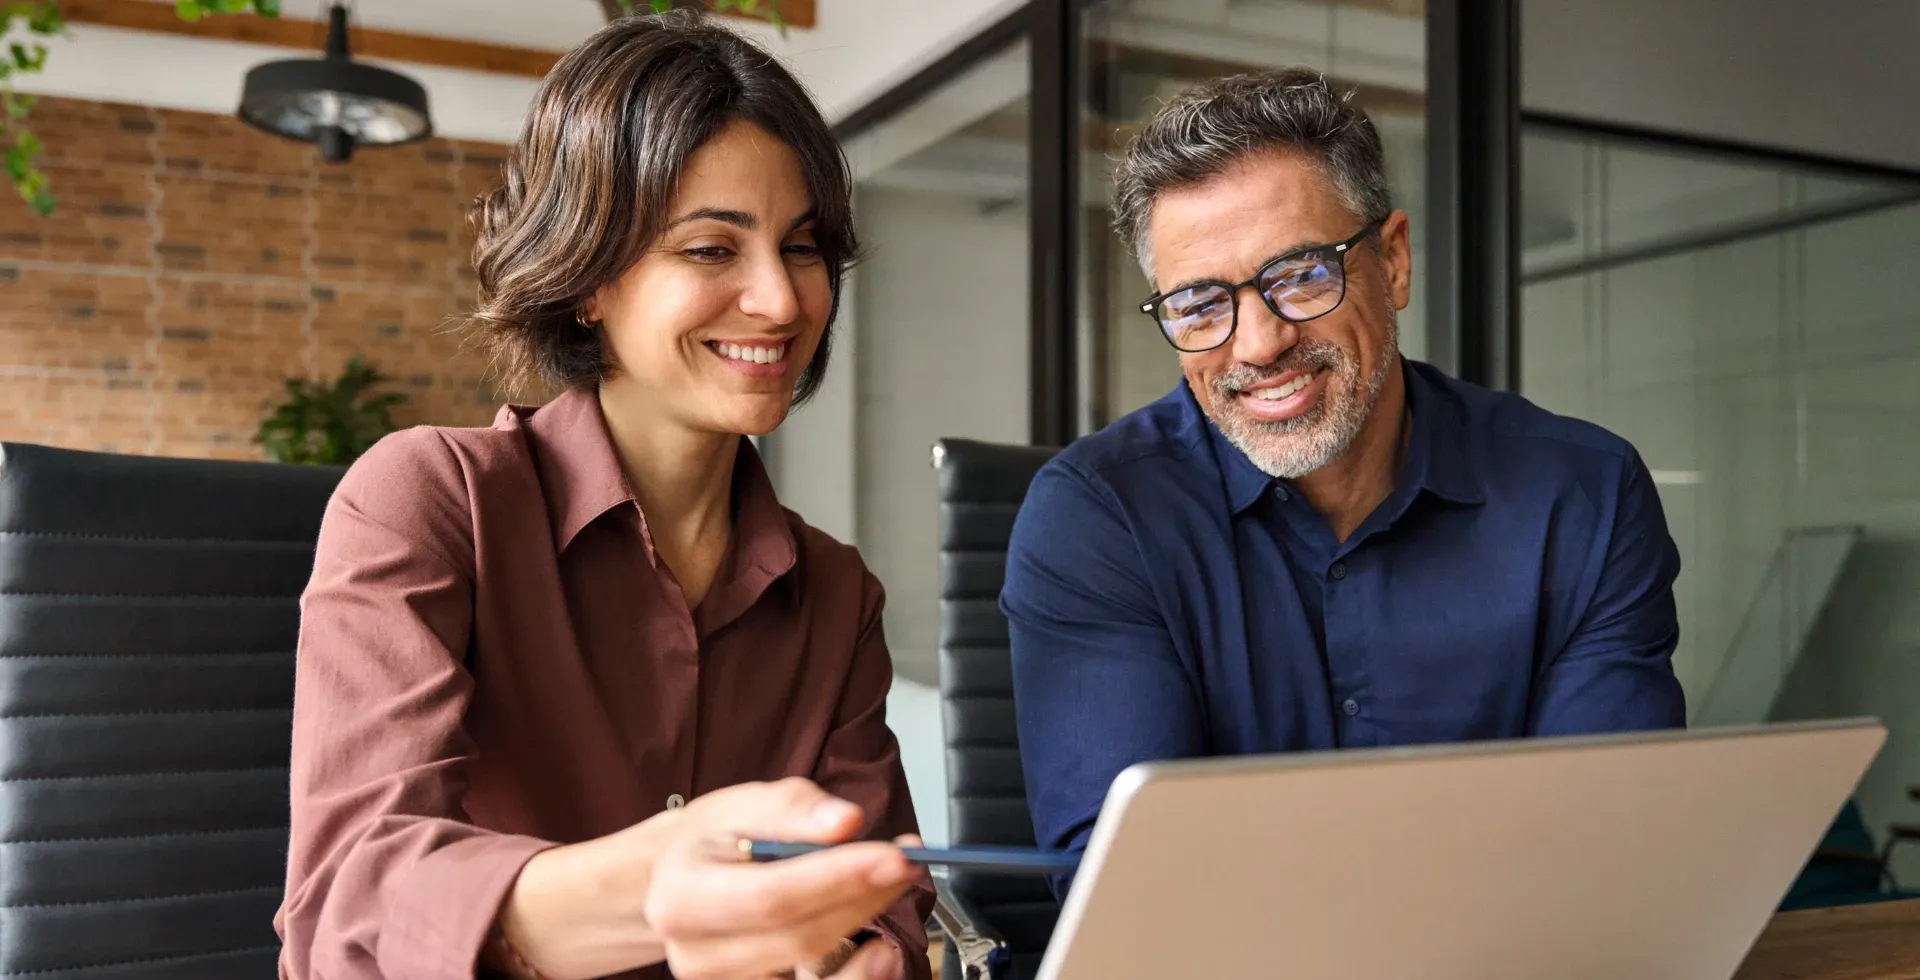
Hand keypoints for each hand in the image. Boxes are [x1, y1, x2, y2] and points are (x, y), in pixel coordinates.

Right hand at [645, 778, 920, 979]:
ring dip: (865, 923)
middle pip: (800, 935)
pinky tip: (880, 947)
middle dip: (864, 896)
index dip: (837, 879)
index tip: (892, 856)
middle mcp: (697, 954)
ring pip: (812, 964)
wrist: (680, 883)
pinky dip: (856, 971)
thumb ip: (795, 810)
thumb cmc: (713, 842)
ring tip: (893, 885)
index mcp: (683, 898)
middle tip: (907, 860)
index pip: (771, 897)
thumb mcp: (745, 804)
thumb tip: (845, 822)